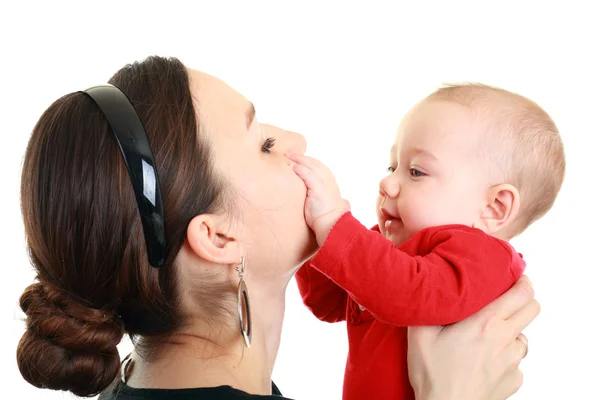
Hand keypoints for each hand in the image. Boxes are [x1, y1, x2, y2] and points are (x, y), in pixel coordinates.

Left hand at [286, 153, 349, 245]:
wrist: (331, 222)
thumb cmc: (323, 214)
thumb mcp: (318, 199)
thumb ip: (312, 191)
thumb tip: (305, 192)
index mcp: (328, 179)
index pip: (315, 165)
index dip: (304, 160)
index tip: (294, 157)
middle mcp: (327, 177)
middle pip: (312, 162)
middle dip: (300, 157)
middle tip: (288, 153)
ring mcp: (323, 181)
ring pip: (309, 165)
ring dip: (298, 159)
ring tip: (287, 155)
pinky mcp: (318, 186)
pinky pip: (308, 174)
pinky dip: (300, 169)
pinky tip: (292, 166)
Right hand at [407, 275, 538, 399]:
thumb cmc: (432, 374)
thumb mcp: (420, 335)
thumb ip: (428, 309)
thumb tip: (429, 290)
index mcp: (485, 323)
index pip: (522, 293)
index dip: (522, 281)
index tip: (514, 277)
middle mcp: (504, 340)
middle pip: (532, 309)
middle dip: (522, 300)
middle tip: (504, 301)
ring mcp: (512, 362)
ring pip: (523, 337)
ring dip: (511, 332)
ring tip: (488, 336)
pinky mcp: (513, 380)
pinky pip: (516, 362)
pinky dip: (505, 357)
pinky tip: (485, 361)